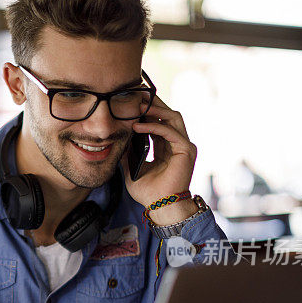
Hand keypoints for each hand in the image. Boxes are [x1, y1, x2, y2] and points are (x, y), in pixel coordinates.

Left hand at [124, 96, 197, 225]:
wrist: (161, 207)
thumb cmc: (149, 192)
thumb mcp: (132, 168)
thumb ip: (127, 153)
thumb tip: (116, 140)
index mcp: (167, 147)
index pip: (159, 122)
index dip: (147, 111)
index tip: (133, 102)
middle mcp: (178, 143)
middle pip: (168, 114)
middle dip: (153, 103)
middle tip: (135, 95)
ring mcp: (184, 146)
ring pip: (172, 117)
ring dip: (154, 110)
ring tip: (137, 105)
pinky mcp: (186, 150)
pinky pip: (169, 131)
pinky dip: (154, 126)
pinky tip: (137, 125)